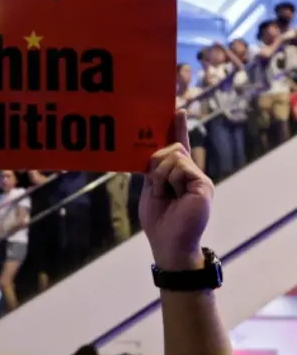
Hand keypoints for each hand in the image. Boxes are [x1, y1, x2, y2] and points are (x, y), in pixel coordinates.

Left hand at [139, 111, 213, 271]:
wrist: (169, 244)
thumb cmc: (159, 221)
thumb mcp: (151, 190)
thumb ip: (154, 170)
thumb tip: (154, 151)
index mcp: (179, 175)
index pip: (179, 147)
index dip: (177, 129)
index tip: (177, 110)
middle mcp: (192, 174)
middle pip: (172, 148)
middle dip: (156, 161)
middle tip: (156, 183)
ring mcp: (199, 178)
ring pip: (175, 155)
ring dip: (161, 174)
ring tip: (165, 193)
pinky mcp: (203, 184)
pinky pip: (180, 167)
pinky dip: (170, 178)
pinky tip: (174, 193)